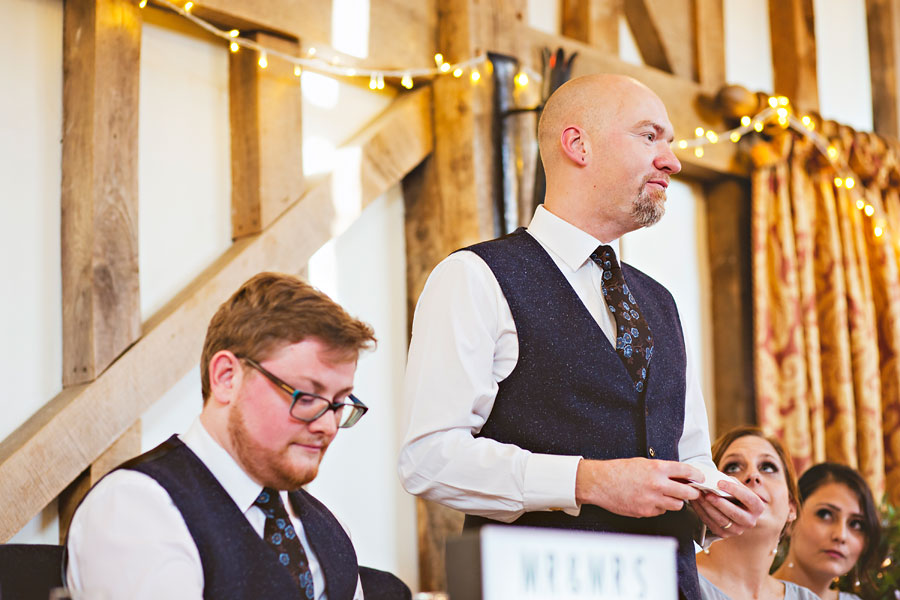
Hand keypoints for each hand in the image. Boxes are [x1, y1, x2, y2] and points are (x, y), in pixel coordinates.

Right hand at [575, 457, 702, 517]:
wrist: (600, 482)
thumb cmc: (619, 470)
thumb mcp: (642, 463)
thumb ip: (661, 469)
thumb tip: (679, 475)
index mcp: (657, 468)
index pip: (686, 471)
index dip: (697, 475)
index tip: (701, 478)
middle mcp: (657, 484)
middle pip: (687, 493)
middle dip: (693, 493)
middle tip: (693, 491)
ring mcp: (652, 500)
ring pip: (677, 505)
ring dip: (676, 501)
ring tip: (669, 496)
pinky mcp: (645, 512)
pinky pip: (661, 511)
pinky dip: (660, 507)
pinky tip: (651, 501)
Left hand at [690, 478, 763, 537]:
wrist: (731, 508)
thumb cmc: (735, 495)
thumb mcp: (737, 487)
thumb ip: (730, 482)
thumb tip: (716, 479)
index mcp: (757, 507)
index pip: (748, 498)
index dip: (734, 490)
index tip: (720, 482)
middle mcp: (750, 521)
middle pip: (734, 513)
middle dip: (719, 503)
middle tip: (707, 494)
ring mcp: (737, 530)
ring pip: (721, 520)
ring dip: (707, 507)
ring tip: (699, 496)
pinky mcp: (724, 534)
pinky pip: (711, 524)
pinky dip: (701, 512)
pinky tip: (696, 502)